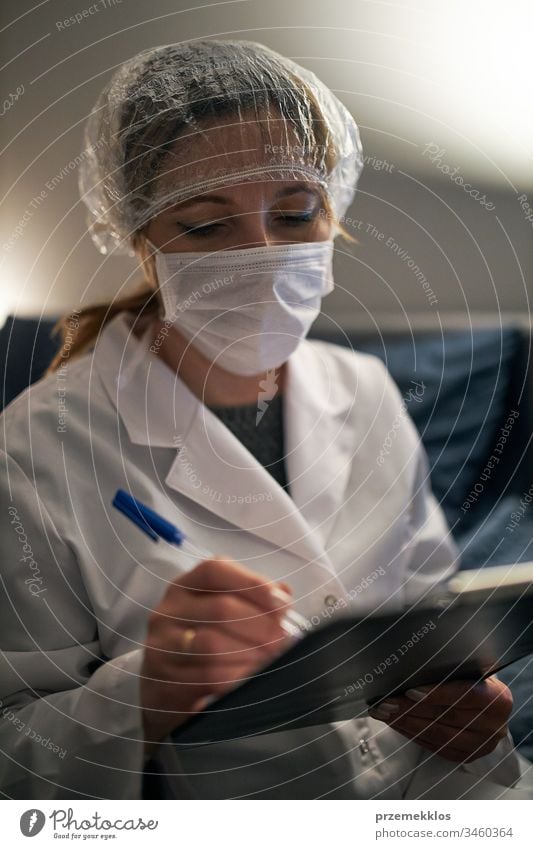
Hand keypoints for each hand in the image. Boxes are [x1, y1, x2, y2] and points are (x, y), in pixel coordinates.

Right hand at [141, 555, 293, 753]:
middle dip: (260, 625)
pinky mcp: (163, 680)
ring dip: (250, 652)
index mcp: (186, 586)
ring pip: (212, 644)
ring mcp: (162, 646)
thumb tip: (283, 594)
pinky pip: (207, 676)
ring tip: (269, 660)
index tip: (282, 603)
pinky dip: (236, 676)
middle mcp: (169, 611)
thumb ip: (253, 599)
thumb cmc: (201, 642)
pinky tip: (250, 678)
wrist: (163, 691)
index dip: (252, 583)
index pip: (215, 570)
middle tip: (281, 640)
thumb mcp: (222, 615)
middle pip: (220, 608)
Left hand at [368, 677, 512, 762]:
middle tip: (384, 702)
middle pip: (445, 717)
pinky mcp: (465, 756)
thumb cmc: (473, 680)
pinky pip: (434, 746)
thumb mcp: (470, 670)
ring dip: (405, 723)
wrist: (490, 704)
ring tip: (383, 712)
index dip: (436, 694)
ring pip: (437, 734)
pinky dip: (412, 733)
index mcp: (498, 699)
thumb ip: (450, 670)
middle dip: (410, 709)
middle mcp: (493, 726)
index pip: (464, 695)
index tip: (409, 691)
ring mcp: (480, 745)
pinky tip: (396, 723)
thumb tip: (412, 664)